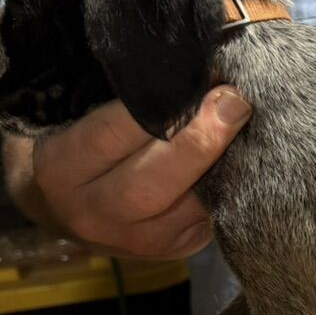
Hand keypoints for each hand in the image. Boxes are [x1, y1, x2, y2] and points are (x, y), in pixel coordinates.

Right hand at [26, 87, 251, 258]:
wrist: (63, 206)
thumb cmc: (80, 144)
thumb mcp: (82, 118)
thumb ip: (125, 99)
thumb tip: (191, 64)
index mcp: (63, 169)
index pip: (110, 136)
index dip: (160, 108)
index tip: (204, 79)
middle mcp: (93, 213)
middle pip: (151, 185)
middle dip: (199, 143)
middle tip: (236, 103)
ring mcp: (135, 242)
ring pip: (189, 209)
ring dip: (226, 168)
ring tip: (251, 128)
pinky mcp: (174, 250)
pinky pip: (211, 218)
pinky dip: (234, 188)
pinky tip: (253, 160)